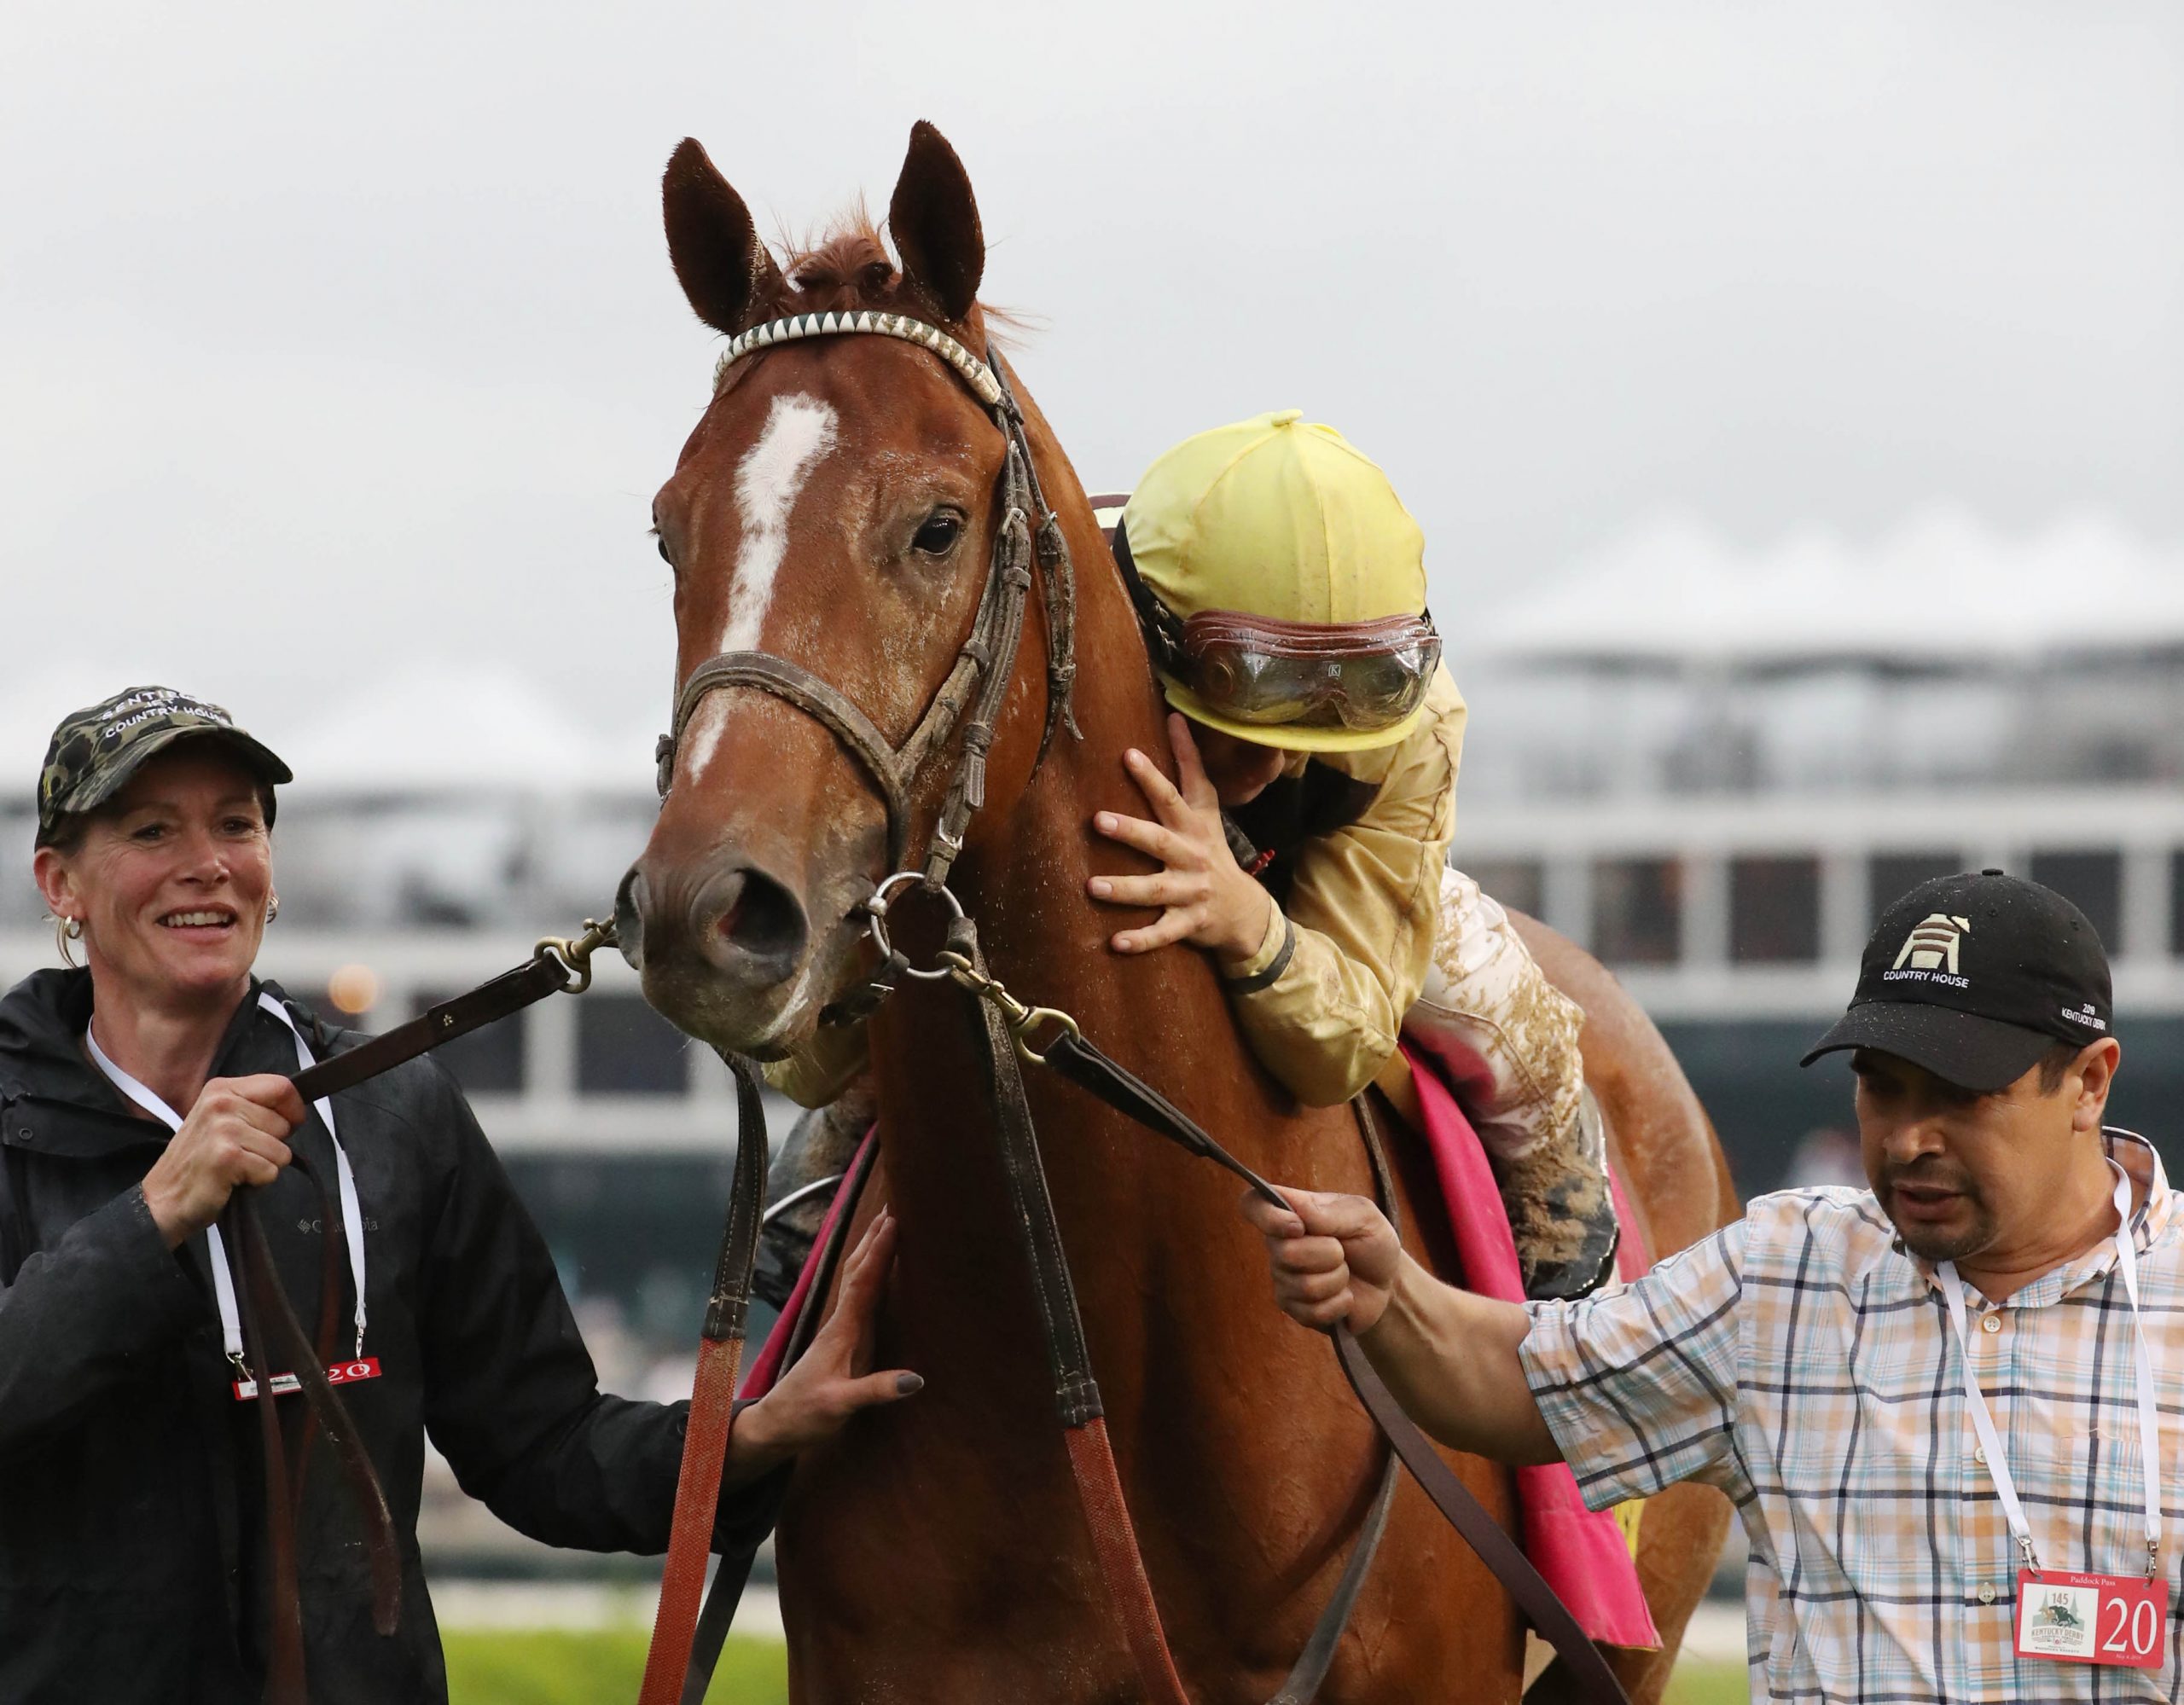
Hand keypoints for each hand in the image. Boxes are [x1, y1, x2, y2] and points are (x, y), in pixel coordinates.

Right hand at [140, 1074, 306, 1248]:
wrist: (161, 1201)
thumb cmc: (197, 1163)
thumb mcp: (221, 1121)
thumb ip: (254, 1108)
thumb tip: (295, 1111)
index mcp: (221, 1089)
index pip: (282, 1087)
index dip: (293, 1111)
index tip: (288, 1125)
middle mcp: (221, 1103)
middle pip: (285, 1123)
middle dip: (273, 1144)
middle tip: (240, 1154)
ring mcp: (223, 1129)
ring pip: (281, 1150)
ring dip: (264, 1165)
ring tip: (234, 1167)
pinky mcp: (227, 1157)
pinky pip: (270, 1171)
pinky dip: (257, 1182)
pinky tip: (231, 1180)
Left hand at [726, 1210, 919, 1487]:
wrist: (775, 1425)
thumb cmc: (804, 1415)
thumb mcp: (839, 1407)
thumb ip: (874, 1391)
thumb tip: (915, 1379)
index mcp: (842, 1333)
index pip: (863, 1285)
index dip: (879, 1254)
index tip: (894, 1222)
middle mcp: (841, 1323)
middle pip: (859, 1271)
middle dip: (875, 1238)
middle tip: (895, 1205)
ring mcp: (841, 1330)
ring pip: (858, 1279)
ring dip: (872, 1250)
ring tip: (888, 1224)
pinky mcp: (844, 1340)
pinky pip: (861, 1296)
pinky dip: (871, 1273)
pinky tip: (879, 1270)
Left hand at [1088, 714, 1272, 960]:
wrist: (1244, 910)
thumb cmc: (1212, 850)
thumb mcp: (1207, 808)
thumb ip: (1190, 765)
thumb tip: (1175, 715)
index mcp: (1194, 825)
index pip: (1174, 795)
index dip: (1153, 775)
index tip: (1128, 754)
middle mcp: (1192, 855)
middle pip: (1159, 841)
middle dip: (1130, 831)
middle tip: (1098, 820)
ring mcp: (1190, 891)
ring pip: (1155, 889)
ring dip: (1124, 889)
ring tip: (1092, 886)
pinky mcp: (1188, 923)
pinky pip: (1162, 933)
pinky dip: (1141, 940)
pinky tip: (1115, 942)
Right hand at [1240, 1186, 1402, 1334]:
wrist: (1387, 1282)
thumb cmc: (1371, 1241)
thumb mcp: (1364, 1216)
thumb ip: (1331, 1211)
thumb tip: (1297, 1211)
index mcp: (1291, 1213)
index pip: (1252, 1205)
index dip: (1267, 1216)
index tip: (1298, 1227)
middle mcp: (1279, 1245)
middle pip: (1285, 1252)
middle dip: (1328, 1254)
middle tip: (1343, 1252)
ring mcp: (1284, 1279)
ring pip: (1304, 1286)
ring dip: (1338, 1280)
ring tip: (1345, 1273)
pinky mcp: (1295, 1309)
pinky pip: (1313, 1311)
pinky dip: (1340, 1303)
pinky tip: (1344, 1296)